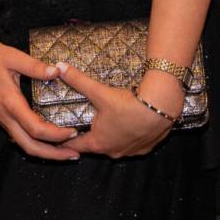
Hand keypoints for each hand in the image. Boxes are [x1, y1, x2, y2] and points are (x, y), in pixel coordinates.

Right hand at [0, 28, 79, 161]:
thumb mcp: (13, 56)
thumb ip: (35, 66)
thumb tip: (57, 72)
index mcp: (10, 103)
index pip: (36, 129)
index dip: (57, 135)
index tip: (74, 130)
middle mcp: (5, 116)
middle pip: (30, 146)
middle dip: (53, 154)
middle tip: (75, 154)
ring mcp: (2, 118)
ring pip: (23, 144)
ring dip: (45, 151)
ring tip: (65, 151)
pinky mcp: (1, 116)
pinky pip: (19, 136)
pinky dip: (35, 142)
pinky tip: (48, 138)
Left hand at [60, 64, 175, 159]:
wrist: (160, 107)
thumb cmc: (128, 104)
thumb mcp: (99, 92)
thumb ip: (78, 80)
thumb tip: (59, 68)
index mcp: (98, 142)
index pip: (76, 145)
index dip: (67, 141)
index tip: (59, 140)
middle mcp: (113, 151)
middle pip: (96, 146)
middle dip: (91, 137)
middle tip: (85, 128)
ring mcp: (130, 152)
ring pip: (116, 146)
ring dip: (112, 138)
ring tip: (109, 126)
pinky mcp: (146, 148)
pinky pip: (134, 144)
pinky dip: (130, 137)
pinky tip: (132, 125)